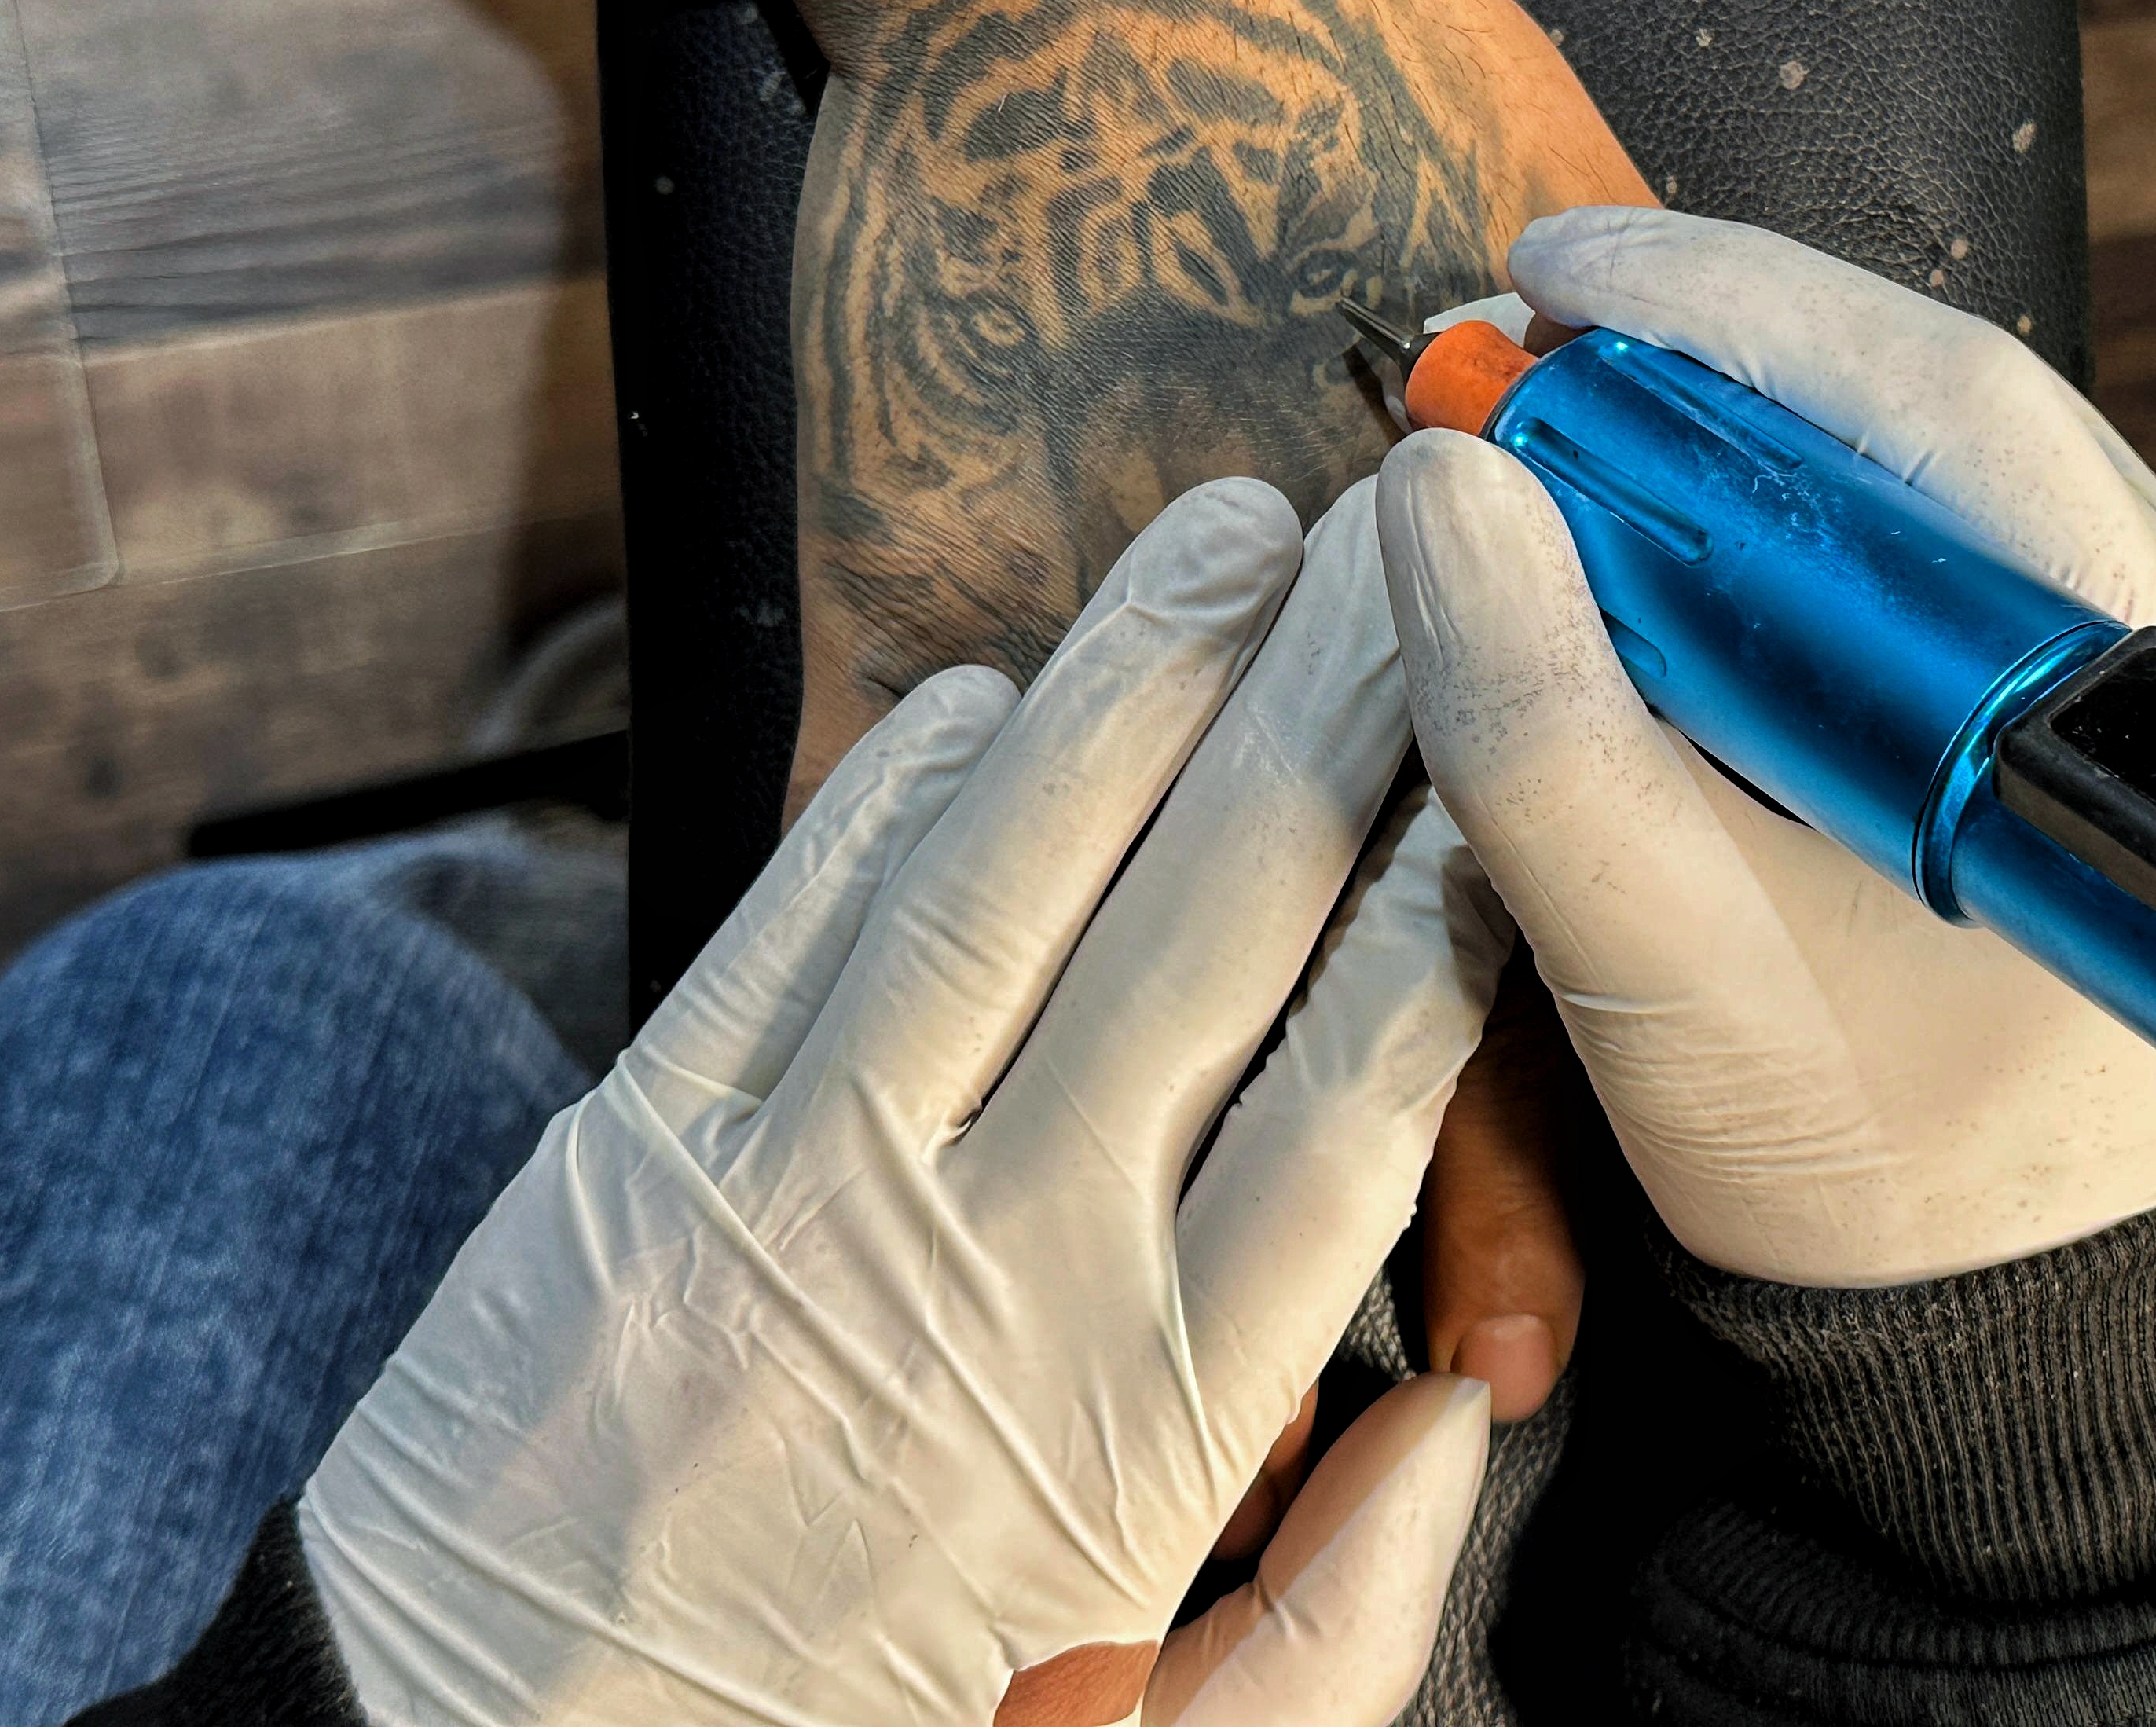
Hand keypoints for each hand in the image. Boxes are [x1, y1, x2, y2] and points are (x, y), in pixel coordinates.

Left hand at [300, 479, 1504, 1724]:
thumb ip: (1328, 1627)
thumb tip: (1456, 1433)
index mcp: (1144, 1419)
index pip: (1354, 1099)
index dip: (1449, 901)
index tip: (1519, 755)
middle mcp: (996, 1265)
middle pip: (1211, 932)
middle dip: (1334, 711)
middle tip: (1416, 544)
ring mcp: (804, 1186)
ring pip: (1008, 882)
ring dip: (1134, 686)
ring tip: (1234, 538)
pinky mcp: (636, 1149)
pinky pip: (791, 923)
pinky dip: (895, 789)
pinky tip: (992, 687)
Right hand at [1376, 208, 2155, 1286]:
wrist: (2007, 1326)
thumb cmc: (1863, 1174)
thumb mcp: (1669, 979)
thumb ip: (1548, 737)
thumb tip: (1446, 484)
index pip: (1949, 420)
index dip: (1727, 315)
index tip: (1548, 271)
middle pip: (1962, 421)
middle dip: (1720, 360)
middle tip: (1526, 339)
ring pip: (1962, 465)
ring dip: (1758, 433)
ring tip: (1580, 421)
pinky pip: (1977, 538)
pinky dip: (1819, 514)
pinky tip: (1692, 519)